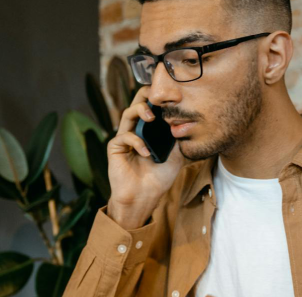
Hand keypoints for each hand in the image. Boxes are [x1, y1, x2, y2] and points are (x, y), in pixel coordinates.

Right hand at [106, 87, 184, 228]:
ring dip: (139, 111)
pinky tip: (146, 153)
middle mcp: (136, 130)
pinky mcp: (115, 148)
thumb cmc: (160, 178)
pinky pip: (124, 136)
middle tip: (156, 95)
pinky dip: (136, 142)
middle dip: (146, 95)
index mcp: (150, 130)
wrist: (146, 197)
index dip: (159, 98)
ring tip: (150, 118)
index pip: (152, 107)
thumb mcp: (176, 154)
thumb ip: (178, 136)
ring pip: (127, 113)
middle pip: (137, 103)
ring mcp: (125, 138)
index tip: (171, 94)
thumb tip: (186, 118)